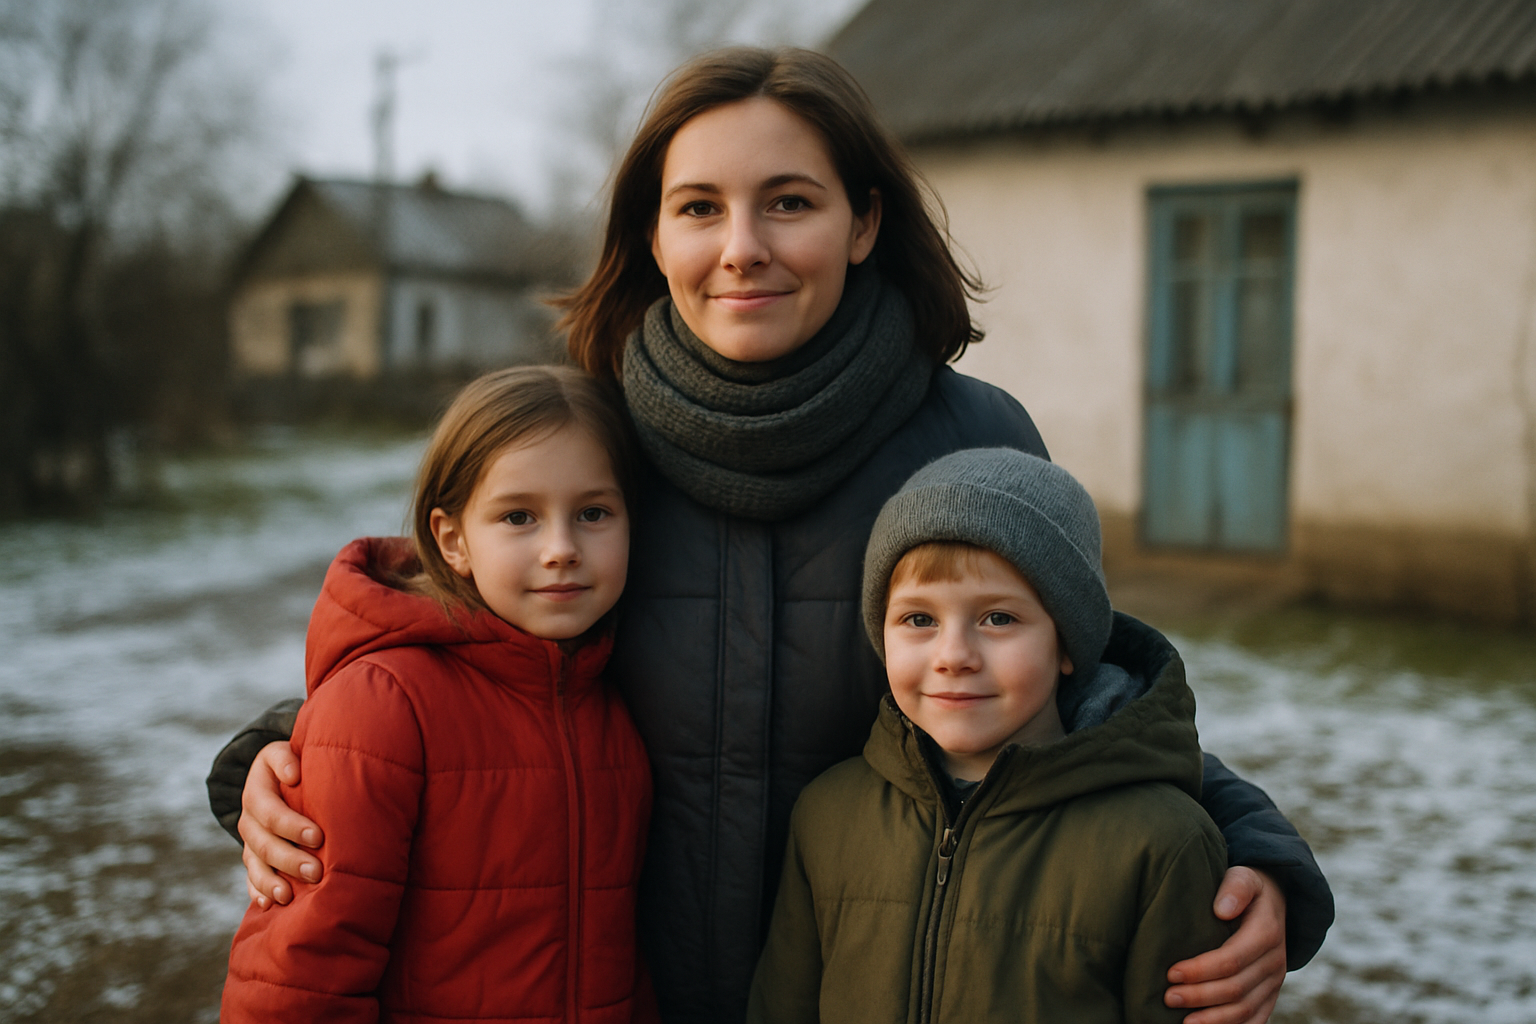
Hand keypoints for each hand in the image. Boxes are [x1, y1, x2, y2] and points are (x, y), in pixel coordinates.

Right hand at [237, 740, 323, 907]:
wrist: (274, 778)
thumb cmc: (291, 765)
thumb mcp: (283, 753)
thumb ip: (285, 759)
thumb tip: (293, 774)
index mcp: (256, 793)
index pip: (271, 812)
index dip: (292, 826)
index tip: (318, 837)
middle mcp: (249, 820)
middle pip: (264, 844)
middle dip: (289, 860)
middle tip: (315, 872)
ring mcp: (250, 842)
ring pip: (255, 865)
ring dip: (271, 882)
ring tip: (288, 896)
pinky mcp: (253, 858)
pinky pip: (250, 878)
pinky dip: (257, 892)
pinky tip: (267, 905)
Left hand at [1165, 866, 1286, 1023]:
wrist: (1273, 902)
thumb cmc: (1246, 888)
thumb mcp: (1243, 876)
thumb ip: (1234, 888)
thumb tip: (1222, 909)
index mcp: (1266, 933)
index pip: (1232, 959)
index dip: (1202, 970)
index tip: (1172, 973)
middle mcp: (1274, 962)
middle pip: (1236, 989)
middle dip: (1201, 997)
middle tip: (1169, 998)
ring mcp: (1274, 982)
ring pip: (1245, 1010)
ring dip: (1214, 1019)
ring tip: (1183, 1022)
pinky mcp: (1269, 995)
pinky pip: (1256, 1020)